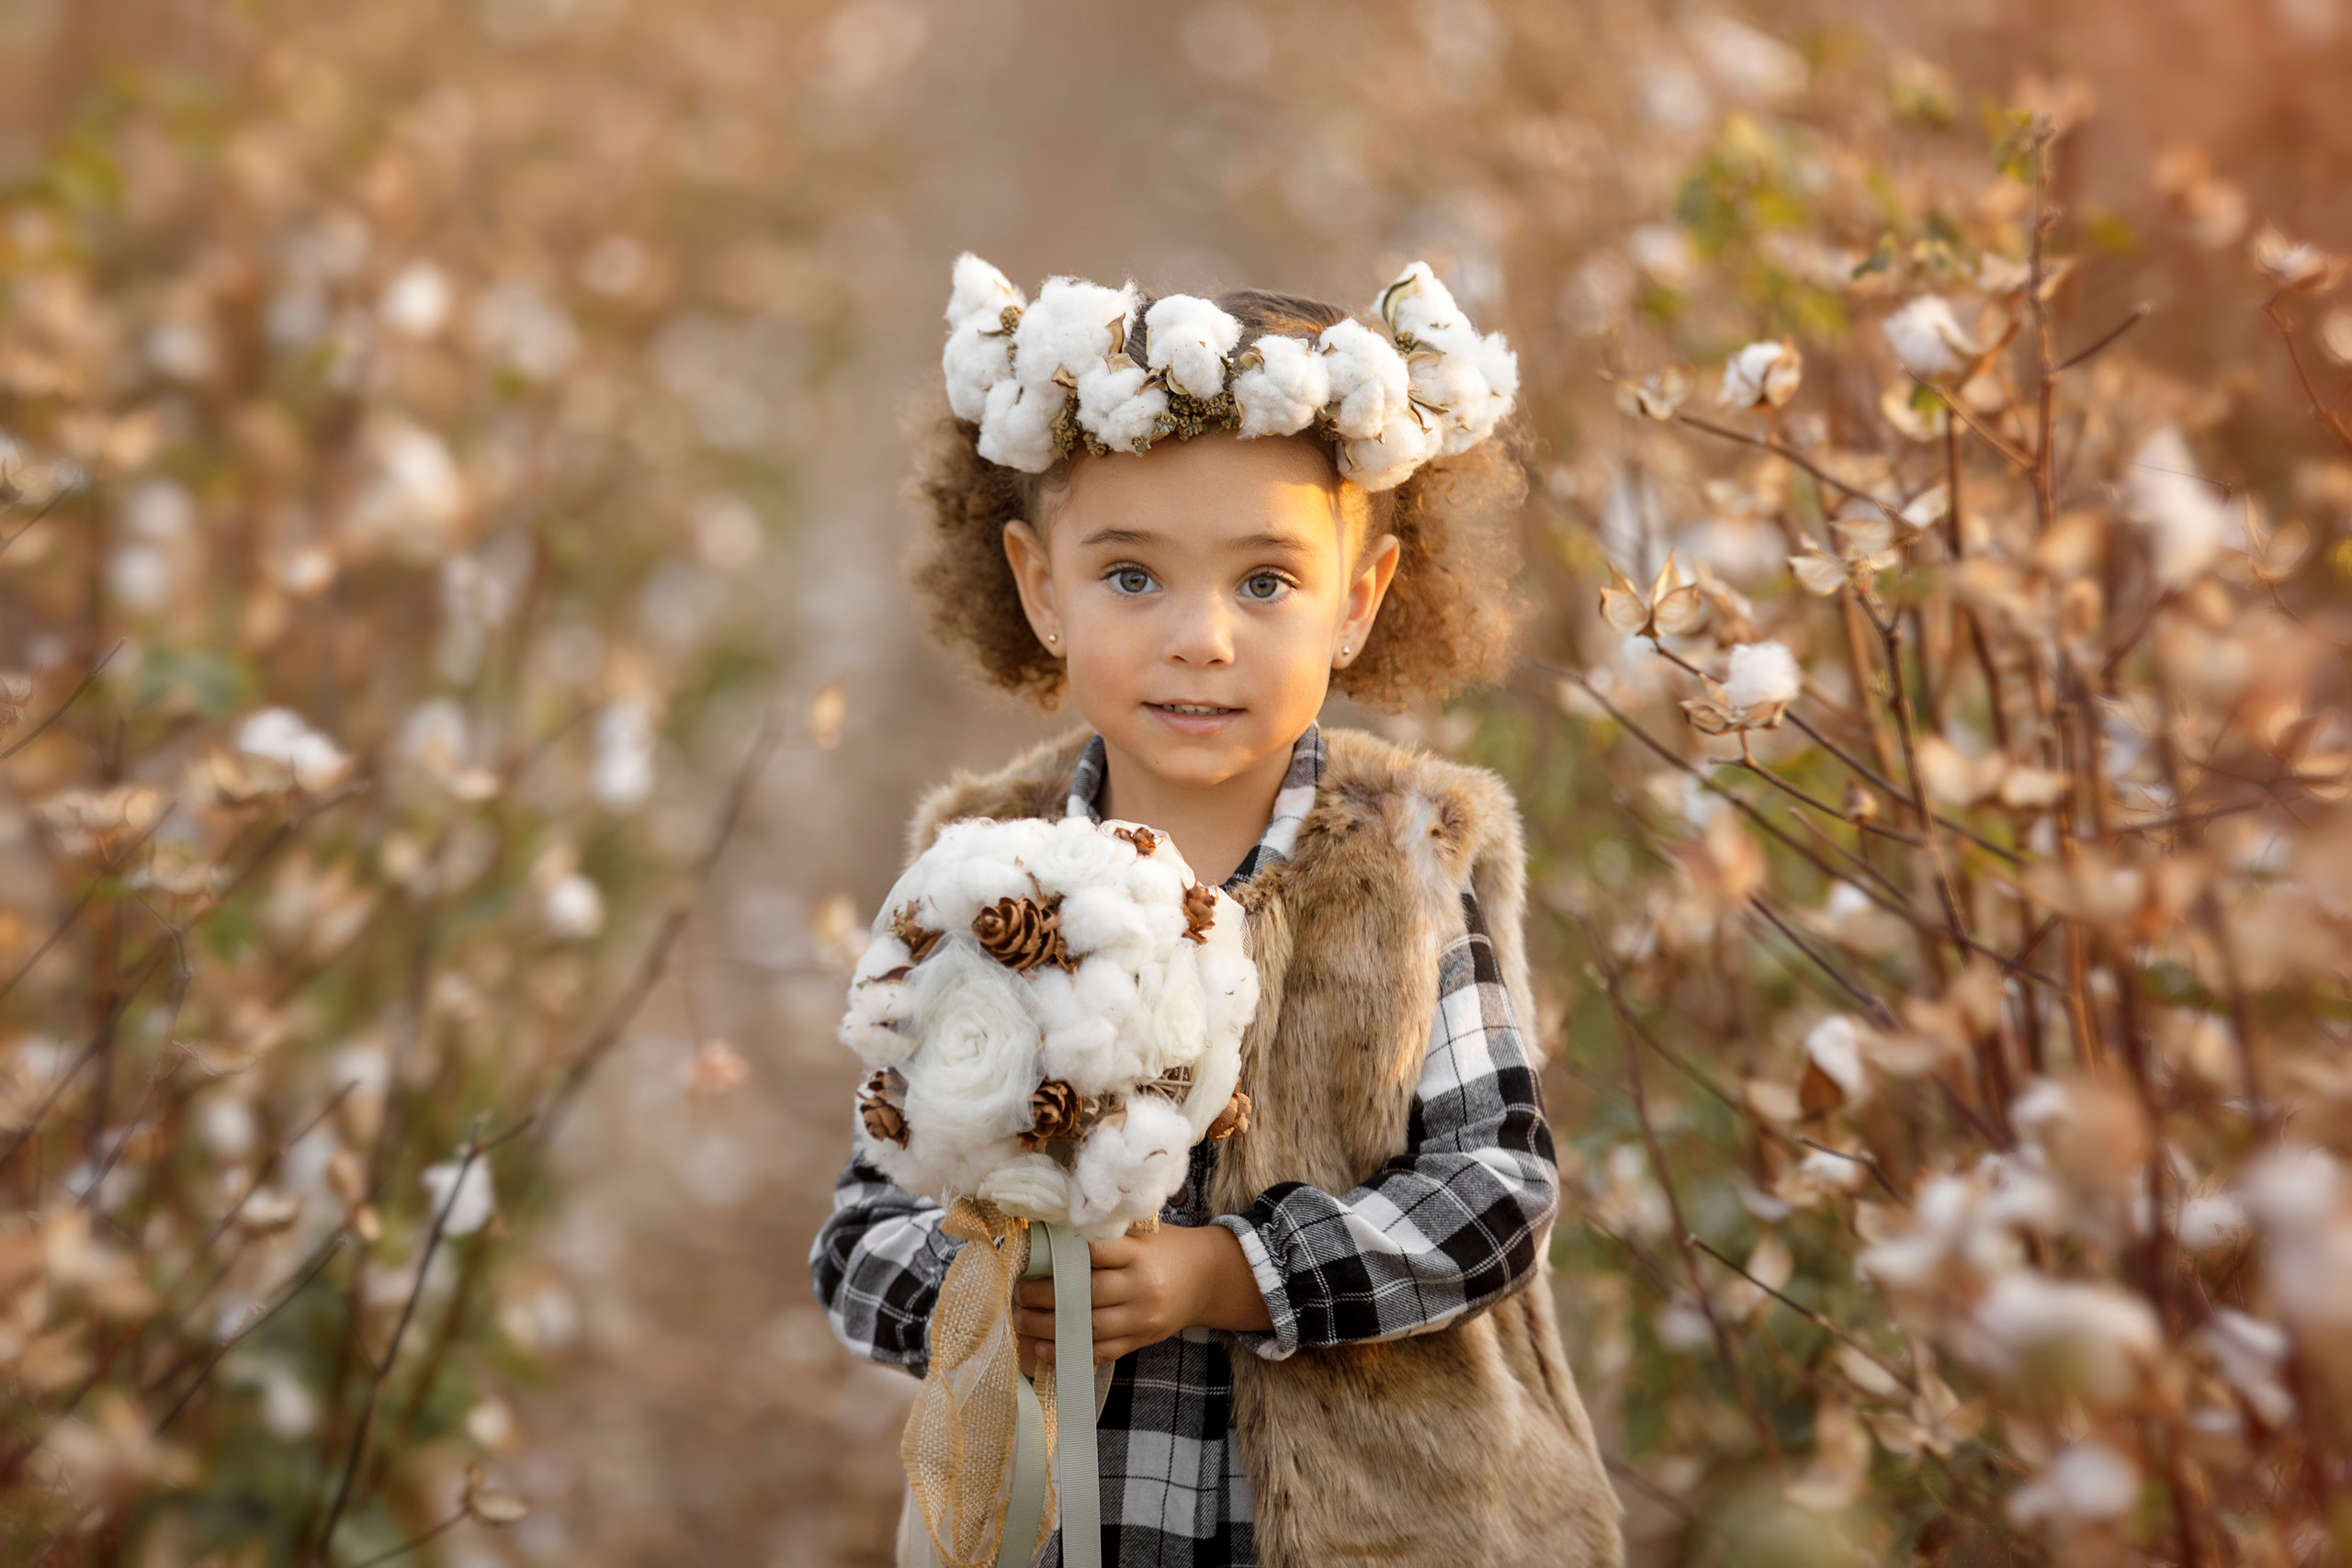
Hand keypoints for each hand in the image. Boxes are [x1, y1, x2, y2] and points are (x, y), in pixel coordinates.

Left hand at [1013, 1223, 1271, 1373]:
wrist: (1208, 1278)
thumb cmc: (1167, 1249)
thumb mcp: (1145, 1233)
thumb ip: (1109, 1236)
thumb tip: (1054, 1234)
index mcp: (1140, 1254)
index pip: (1097, 1252)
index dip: (1064, 1256)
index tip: (1034, 1256)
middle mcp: (1141, 1287)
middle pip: (1086, 1294)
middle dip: (1046, 1296)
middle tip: (1018, 1293)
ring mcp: (1142, 1318)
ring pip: (1089, 1326)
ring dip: (1049, 1326)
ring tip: (1021, 1319)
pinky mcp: (1141, 1340)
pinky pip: (1102, 1351)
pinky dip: (1071, 1352)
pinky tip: (1044, 1349)